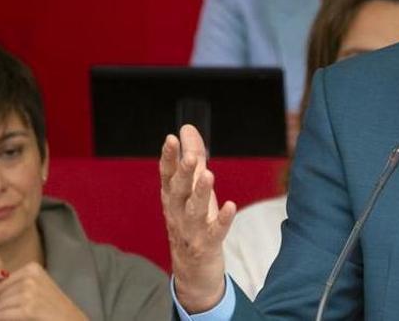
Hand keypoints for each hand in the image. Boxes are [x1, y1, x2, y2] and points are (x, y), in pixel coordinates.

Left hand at [0, 263, 85, 320]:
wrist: (70, 319)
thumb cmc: (52, 307)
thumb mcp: (36, 288)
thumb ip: (14, 284)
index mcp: (32, 268)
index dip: (0, 298)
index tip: (9, 306)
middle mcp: (30, 276)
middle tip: (14, 314)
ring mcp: (29, 291)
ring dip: (1, 316)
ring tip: (18, 317)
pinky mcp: (28, 308)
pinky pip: (0, 315)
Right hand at [160, 125, 235, 312]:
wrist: (192, 270)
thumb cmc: (193, 221)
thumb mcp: (192, 189)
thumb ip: (192, 158)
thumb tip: (187, 128)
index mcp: (172, 198)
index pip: (167, 175)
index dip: (168, 158)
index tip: (171, 138)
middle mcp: (177, 213)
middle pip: (179, 191)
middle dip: (184, 173)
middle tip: (192, 157)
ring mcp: (190, 231)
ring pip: (194, 210)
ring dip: (201, 193)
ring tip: (209, 175)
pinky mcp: (206, 246)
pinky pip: (214, 232)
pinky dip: (222, 220)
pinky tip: (231, 206)